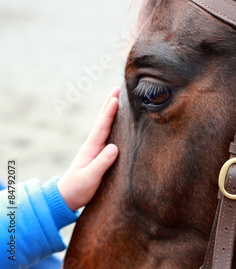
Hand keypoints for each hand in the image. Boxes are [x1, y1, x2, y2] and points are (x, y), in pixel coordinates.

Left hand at [57, 87, 119, 210]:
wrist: (66, 197)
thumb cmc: (78, 189)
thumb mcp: (90, 178)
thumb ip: (101, 164)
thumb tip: (114, 148)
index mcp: (91, 148)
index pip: (102, 126)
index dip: (109, 112)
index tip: (116, 98)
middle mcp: (93, 144)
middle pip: (102, 120)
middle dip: (110, 104)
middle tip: (118, 88)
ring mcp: (95, 148)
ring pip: (104, 124)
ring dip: (111, 110)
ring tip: (118, 98)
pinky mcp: (98, 153)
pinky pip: (107, 133)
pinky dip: (112, 122)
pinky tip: (117, 121)